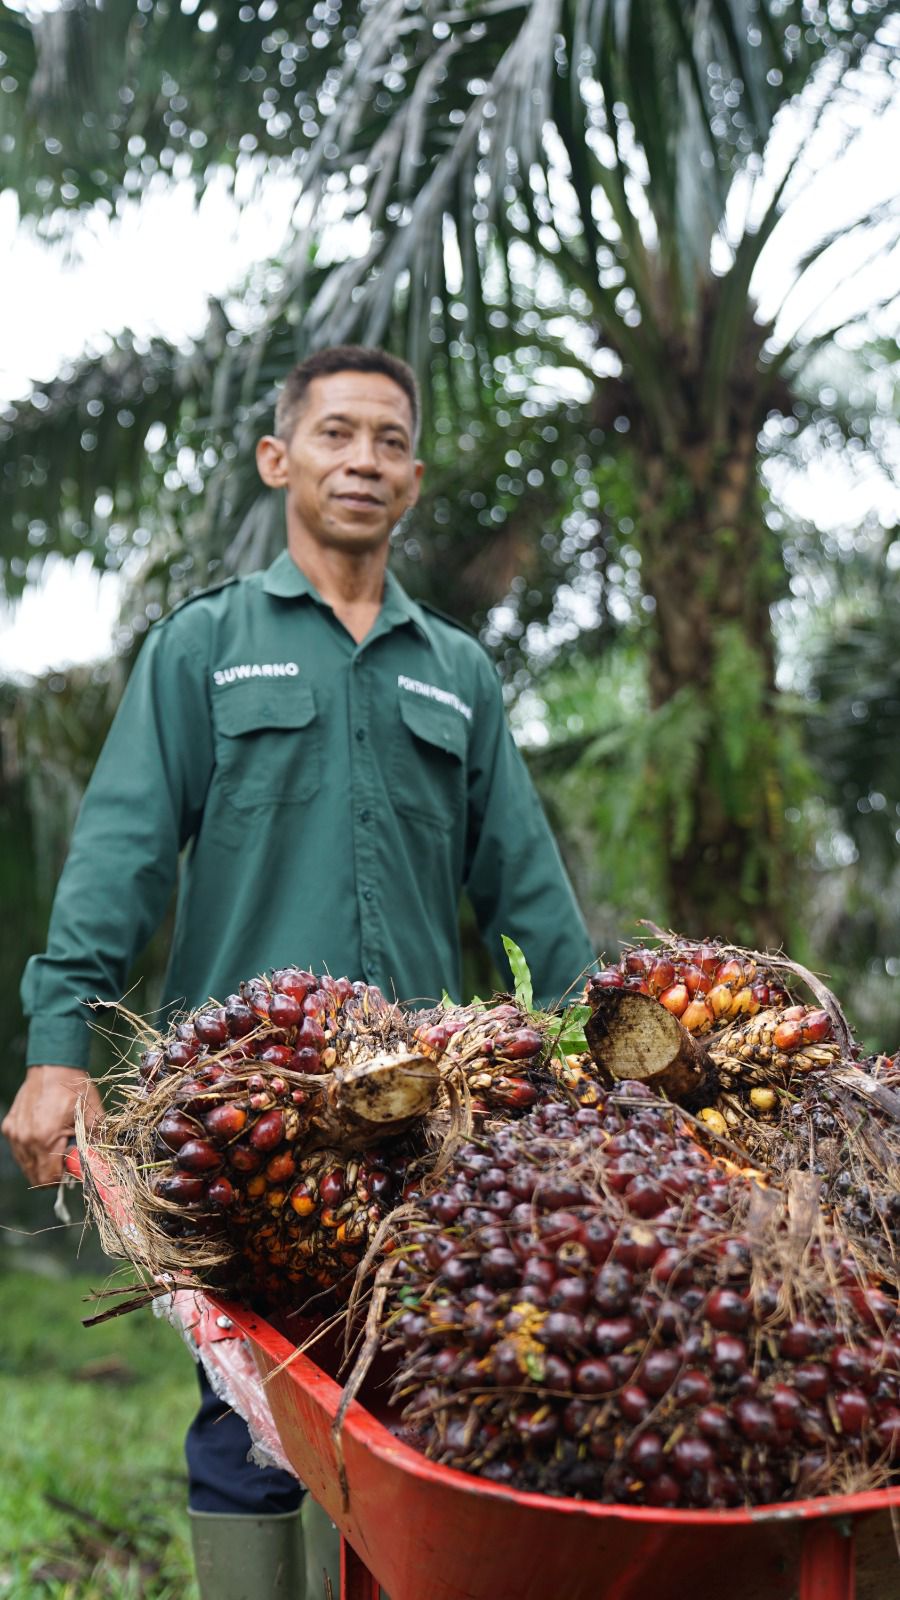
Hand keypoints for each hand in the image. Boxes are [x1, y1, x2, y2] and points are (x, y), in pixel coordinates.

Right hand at [1, 1066, 103, 1187]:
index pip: (48, 1178)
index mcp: (46, 1138)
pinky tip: (44, 1136)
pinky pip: (19, 1150)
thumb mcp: (92, 1114)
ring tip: (56, 1145)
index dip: (63, 1179)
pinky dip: (31, 1151)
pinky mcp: (9, 1127)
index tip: (73, 1168)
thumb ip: (95, 1142)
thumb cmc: (74, 1089)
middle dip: (52, 1174)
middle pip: (35, 1177)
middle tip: (66, 1158)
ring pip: (25, 1165)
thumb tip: (100, 1163)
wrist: (53, 1066)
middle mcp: (25, 1139)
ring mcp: (15, 1134)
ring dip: (41, 1163)